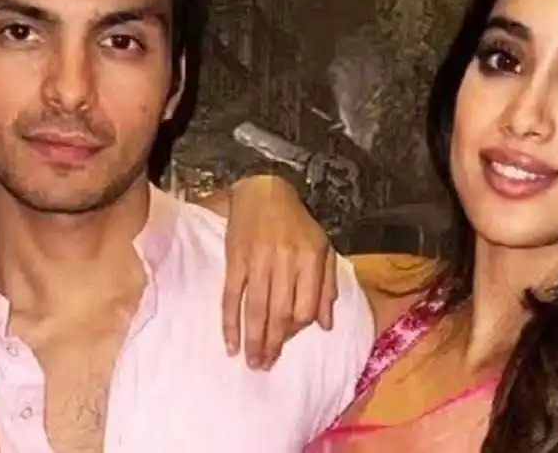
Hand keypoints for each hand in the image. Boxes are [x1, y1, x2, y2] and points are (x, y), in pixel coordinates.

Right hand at [208, 175, 336, 368]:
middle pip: (280, 313)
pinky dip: (230, 323)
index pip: (306, 307)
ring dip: (254, 340)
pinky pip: (231, 297)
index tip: (287, 340)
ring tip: (252, 362)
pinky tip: (231, 343)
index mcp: (311, 258)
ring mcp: (259, 261)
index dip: (297, 329)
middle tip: (266, 366)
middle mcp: (286, 261)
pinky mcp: (236, 260)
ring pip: (256, 309)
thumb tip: (326, 325)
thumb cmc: (297, 223)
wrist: (263, 192)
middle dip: (273, 344)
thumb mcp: (322, 248)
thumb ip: (327, 286)